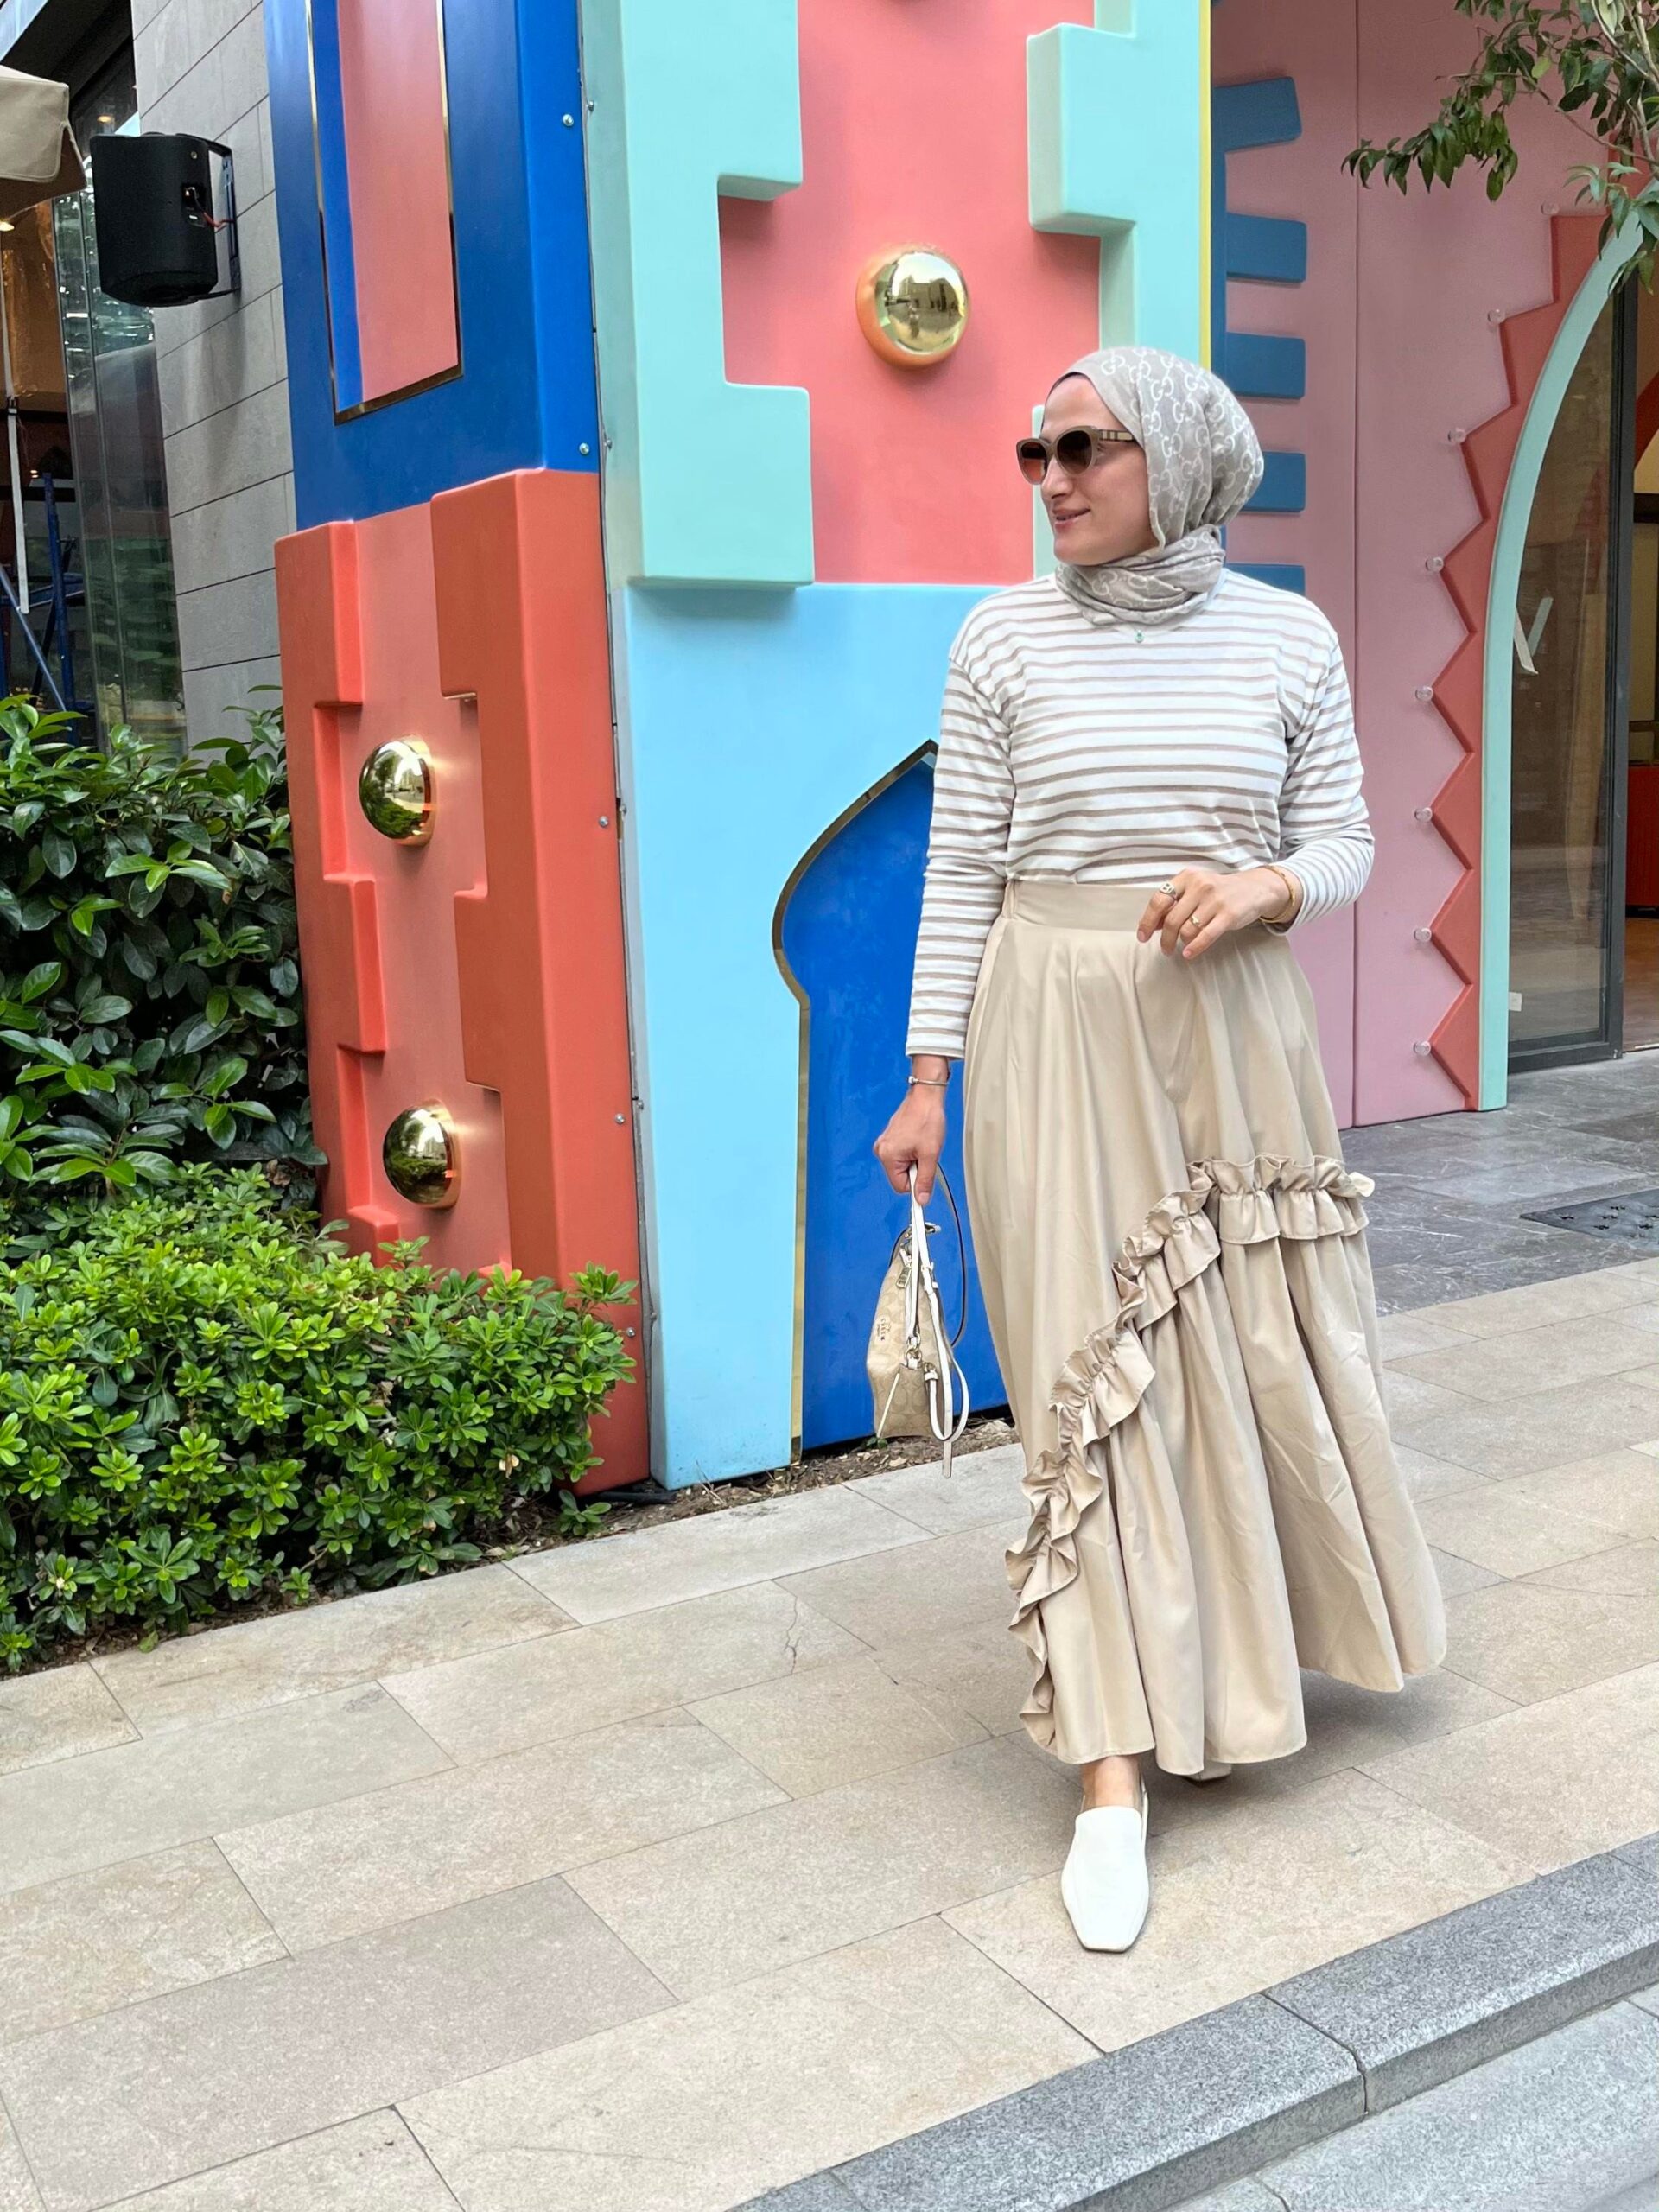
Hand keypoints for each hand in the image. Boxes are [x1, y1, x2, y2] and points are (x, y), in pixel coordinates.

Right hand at [875, 1071, 947, 1199]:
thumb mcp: (930, 1154)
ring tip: (922, 1143)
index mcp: (888, 1156)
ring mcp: (885, 1143)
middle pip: (901, 1176)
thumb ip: (925, 1180)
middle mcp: (882, 1150)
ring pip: (903, 1166)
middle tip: (924, 1152)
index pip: (901, 1187)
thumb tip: (921, 1199)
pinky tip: (918, 1139)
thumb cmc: (926, 1119)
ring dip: (915, 1159)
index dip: (916, 1183)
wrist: (925, 1097)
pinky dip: (912, 1151)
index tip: (926, 1178)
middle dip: (916, 1168)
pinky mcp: (890, 1139)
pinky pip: (902, 1155)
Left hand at [1136, 867, 1296, 958]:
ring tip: (1184, 946)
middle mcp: (1199, 886)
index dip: (1147, 921)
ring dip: (1182, 943)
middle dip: (1165, 939)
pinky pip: (1205, 936)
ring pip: (1187, 929)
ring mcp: (1214, 900)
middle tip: (1165, 950)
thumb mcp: (1195, 890)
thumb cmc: (1219, 892)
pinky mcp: (1228, 915)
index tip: (1143, 936)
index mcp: (1187, 877)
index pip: (1159, 900)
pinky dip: (1194, 948)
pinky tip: (1189, 954)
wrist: (1254, 889)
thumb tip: (1153, 925)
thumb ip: (1175, 904)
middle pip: (1171, 920)